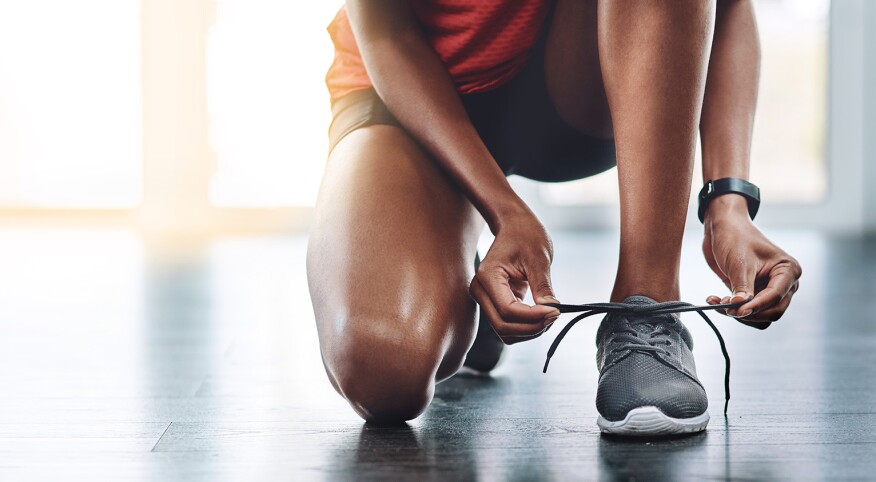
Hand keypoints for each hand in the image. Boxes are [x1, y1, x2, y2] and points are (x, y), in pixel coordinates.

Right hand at [469, 208, 560, 343]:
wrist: (514, 226)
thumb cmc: (525, 235)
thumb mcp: (538, 257)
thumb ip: (542, 285)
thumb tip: (551, 310)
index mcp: (488, 276)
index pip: (508, 309)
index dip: (533, 316)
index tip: (556, 311)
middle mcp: (480, 290)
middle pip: (503, 325)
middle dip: (532, 327)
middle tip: (555, 315)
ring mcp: (485, 299)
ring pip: (504, 330)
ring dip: (529, 330)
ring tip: (550, 315)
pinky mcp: (494, 303)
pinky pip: (508, 325)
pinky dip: (526, 327)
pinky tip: (541, 315)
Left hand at [702, 196, 801, 327]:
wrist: (723, 227)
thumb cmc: (736, 238)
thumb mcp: (739, 263)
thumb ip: (742, 287)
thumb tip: (740, 309)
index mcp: (788, 271)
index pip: (775, 297)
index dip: (756, 306)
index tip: (737, 310)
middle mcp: (784, 283)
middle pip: (772, 312)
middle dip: (748, 312)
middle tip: (725, 308)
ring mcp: (769, 290)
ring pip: (760, 316)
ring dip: (739, 314)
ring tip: (718, 302)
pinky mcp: (754, 293)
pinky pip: (747, 311)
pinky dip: (733, 310)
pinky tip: (715, 300)